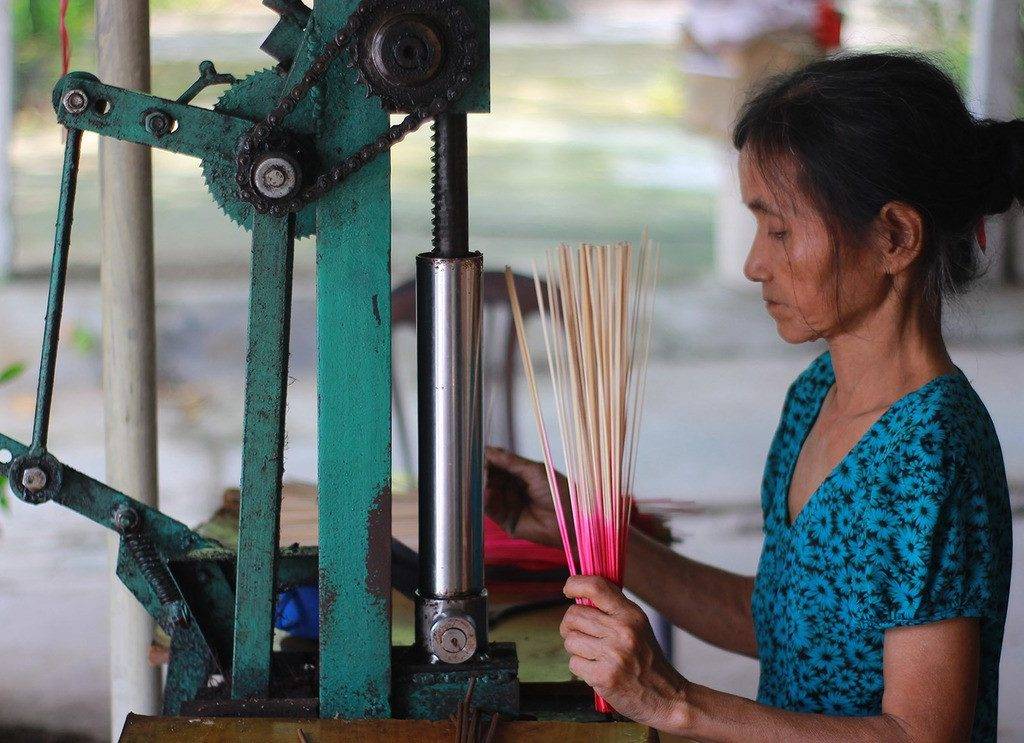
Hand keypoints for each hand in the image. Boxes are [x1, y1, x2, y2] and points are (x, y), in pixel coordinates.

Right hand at [484, 446, 567, 547]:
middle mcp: (509, 488)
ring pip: (486, 493)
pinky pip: (491, 509)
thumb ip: (510, 461)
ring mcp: (506, 504)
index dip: (486, 459)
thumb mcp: (534, 471)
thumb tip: (488, 451)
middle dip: (480, 472)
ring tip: (477, 478)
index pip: (496, 464)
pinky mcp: (504, 520)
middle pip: (489, 478)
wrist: (569, 520)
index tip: (474, 453)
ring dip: (481, 486)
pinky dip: (486, 500)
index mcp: (518, 473)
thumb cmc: (558, 492)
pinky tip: (485, 492)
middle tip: (471, 466)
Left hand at [560, 575, 691, 732]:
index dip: (575, 584)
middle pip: (573, 615)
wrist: (666, 697)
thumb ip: (613, 608)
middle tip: (580, 635)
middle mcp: (622, 631)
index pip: (596, 587)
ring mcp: (613, 654)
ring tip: (594, 656)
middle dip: (570, 626)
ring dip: (576, 650)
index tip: (568, 590)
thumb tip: (581, 593)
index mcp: (631, 614)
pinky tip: (597, 671)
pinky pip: (574, 663)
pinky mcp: (604, 676)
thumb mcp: (638, 625)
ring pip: (570, 640)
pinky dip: (581, 669)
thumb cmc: (648, 660)